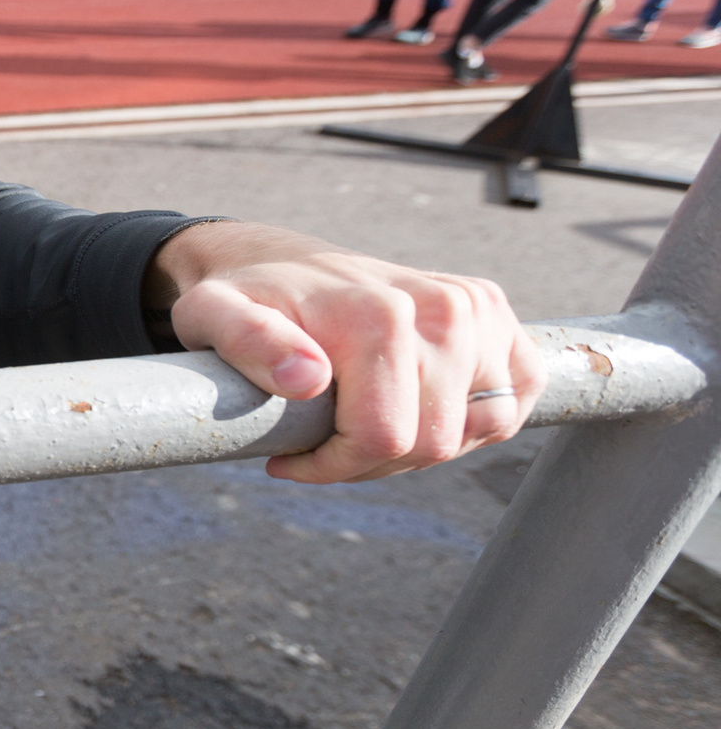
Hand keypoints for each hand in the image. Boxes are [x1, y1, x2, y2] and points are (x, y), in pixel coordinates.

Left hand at [148, 222, 545, 483]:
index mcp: (379, 316)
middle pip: (432, 442)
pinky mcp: (497, 315)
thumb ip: (247, 341)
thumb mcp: (214, 317)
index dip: (336, 466)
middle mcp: (443, 308)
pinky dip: (474, 423)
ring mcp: (477, 309)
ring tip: (363, 425)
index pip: (386, 438)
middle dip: (371, 462)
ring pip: (478, 429)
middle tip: (322, 445)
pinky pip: (514, 400)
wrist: (280, 261)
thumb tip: (306, 379)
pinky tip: (417, 412)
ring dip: (421, 447)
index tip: (290, 459)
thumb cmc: (243, 299)